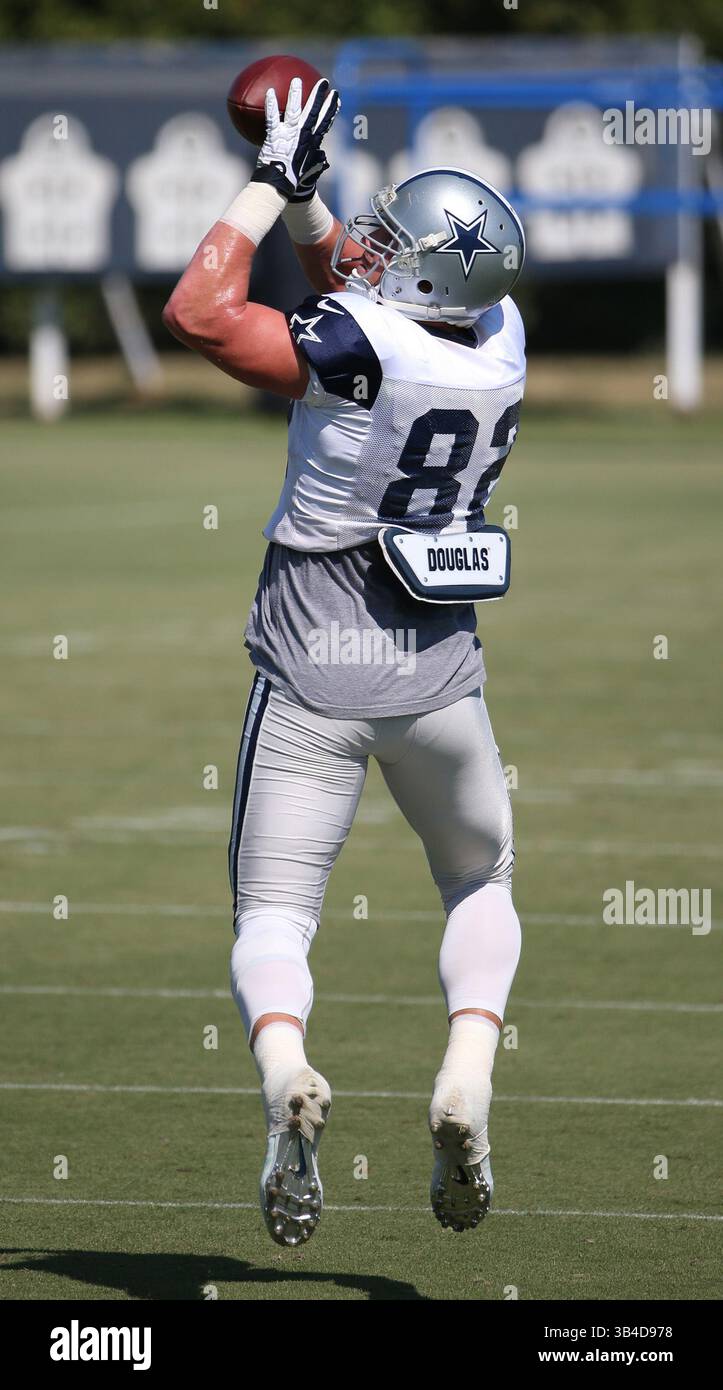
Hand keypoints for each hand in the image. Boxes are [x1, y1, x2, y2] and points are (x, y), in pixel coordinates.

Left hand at [250, 76, 339, 202]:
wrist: (279, 185)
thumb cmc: (293, 179)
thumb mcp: (308, 170)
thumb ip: (316, 162)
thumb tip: (324, 159)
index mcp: (312, 143)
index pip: (324, 123)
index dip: (331, 110)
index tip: (336, 98)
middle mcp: (302, 137)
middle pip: (313, 112)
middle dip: (320, 96)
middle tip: (324, 82)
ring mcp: (289, 135)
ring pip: (294, 111)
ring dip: (296, 95)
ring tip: (296, 80)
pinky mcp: (275, 136)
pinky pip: (272, 117)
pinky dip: (271, 105)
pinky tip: (269, 91)